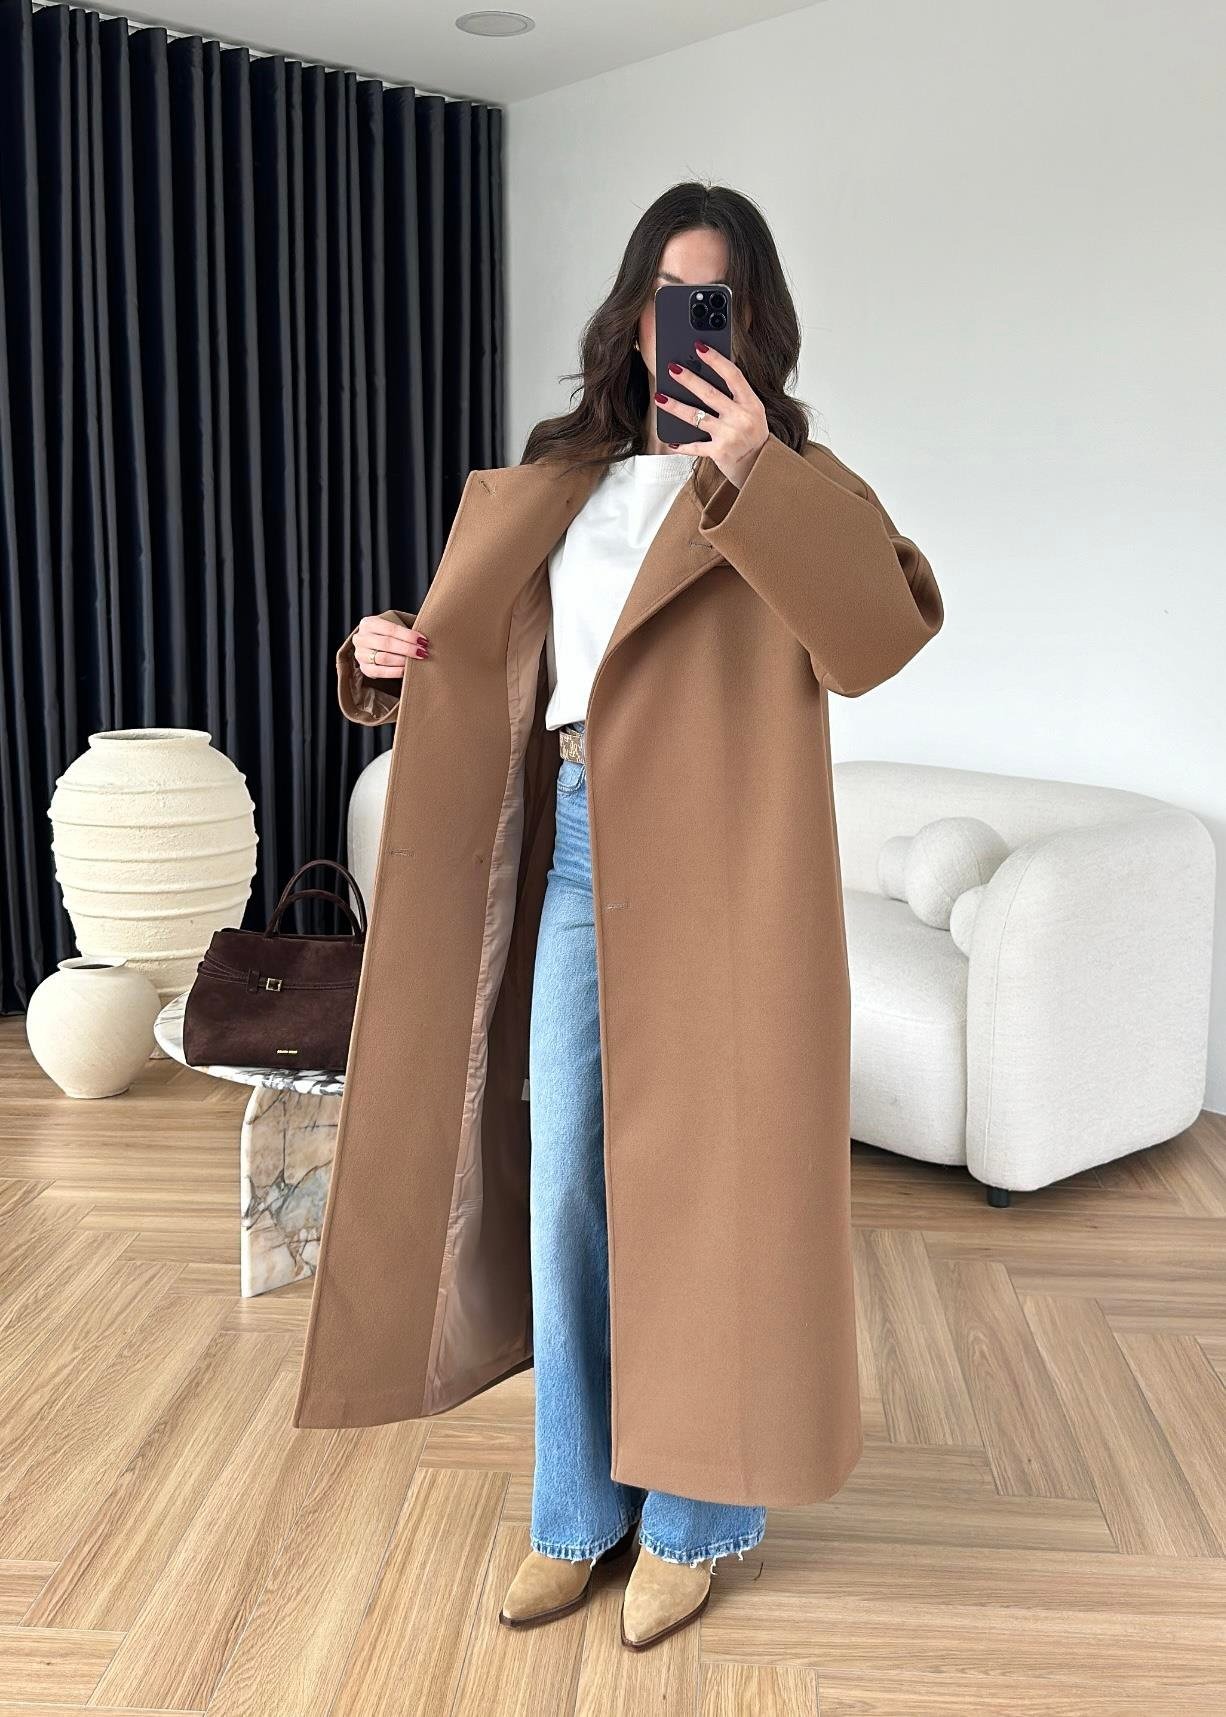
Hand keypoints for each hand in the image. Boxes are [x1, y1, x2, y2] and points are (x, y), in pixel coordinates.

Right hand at [353, 613, 428, 677]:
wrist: (374, 647)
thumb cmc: (389, 635)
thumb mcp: (392, 625)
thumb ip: (404, 626)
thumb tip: (424, 633)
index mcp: (368, 623)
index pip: (390, 628)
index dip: (408, 635)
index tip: (423, 640)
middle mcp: (361, 638)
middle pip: (386, 644)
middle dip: (408, 649)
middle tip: (423, 652)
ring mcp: (360, 654)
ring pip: (383, 658)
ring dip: (403, 660)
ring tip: (416, 661)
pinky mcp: (364, 669)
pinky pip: (380, 672)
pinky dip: (395, 672)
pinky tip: (406, 670)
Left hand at [657, 343, 769, 487]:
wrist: (760, 467)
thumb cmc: (752, 434)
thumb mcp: (752, 411)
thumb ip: (736, 395)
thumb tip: (708, 372)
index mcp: (751, 403)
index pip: (732, 375)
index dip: (715, 360)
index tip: (699, 346)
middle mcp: (741, 417)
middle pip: (710, 394)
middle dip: (689, 379)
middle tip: (672, 368)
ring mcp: (729, 435)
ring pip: (696, 417)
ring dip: (675, 407)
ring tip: (659, 397)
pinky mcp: (718, 452)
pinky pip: (695, 446)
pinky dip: (682, 445)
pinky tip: (670, 440)